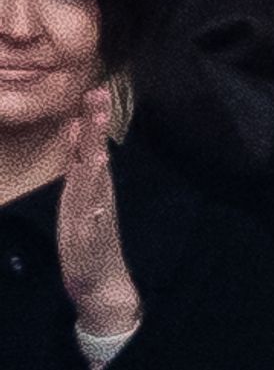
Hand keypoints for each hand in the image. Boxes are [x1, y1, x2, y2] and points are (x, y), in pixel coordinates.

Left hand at [57, 86, 139, 334]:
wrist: (101, 281)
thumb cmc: (88, 237)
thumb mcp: (79, 194)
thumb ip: (77, 162)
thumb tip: (76, 128)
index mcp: (94, 184)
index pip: (93, 145)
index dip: (94, 118)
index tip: (96, 88)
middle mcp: (98, 194)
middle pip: (97, 155)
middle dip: (98, 127)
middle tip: (100, 96)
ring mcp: (96, 214)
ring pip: (96, 181)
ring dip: (97, 157)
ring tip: (99, 134)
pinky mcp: (89, 235)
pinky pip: (91, 213)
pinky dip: (94, 197)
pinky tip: (96, 183)